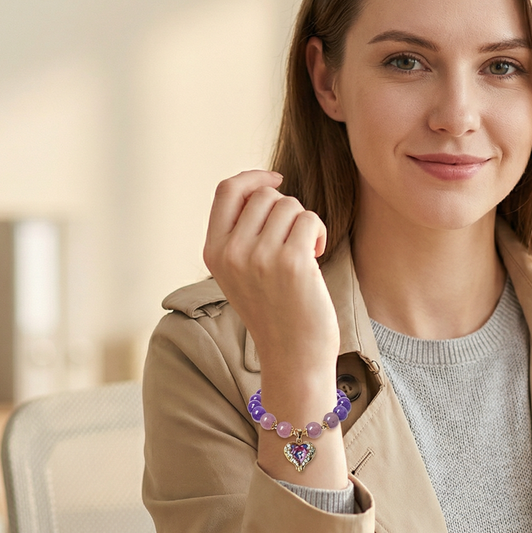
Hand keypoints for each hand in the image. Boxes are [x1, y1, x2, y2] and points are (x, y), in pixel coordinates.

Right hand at [203, 171, 338, 377]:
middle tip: (294, 239)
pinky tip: (316, 255)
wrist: (294, 356)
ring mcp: (260, 257)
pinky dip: (318, 232)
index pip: (226, 191)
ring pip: (288, 204)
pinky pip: (309, 218)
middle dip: (286, 208)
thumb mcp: (242, 273)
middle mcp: (231, 252)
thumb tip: (262, 185)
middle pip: (264, 195)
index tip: (276, 179)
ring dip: (304, 222)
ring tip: (304, 251)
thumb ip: (241, 234)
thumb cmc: (276, 312)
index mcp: (213, 252)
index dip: (253, 177)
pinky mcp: (291, 262)